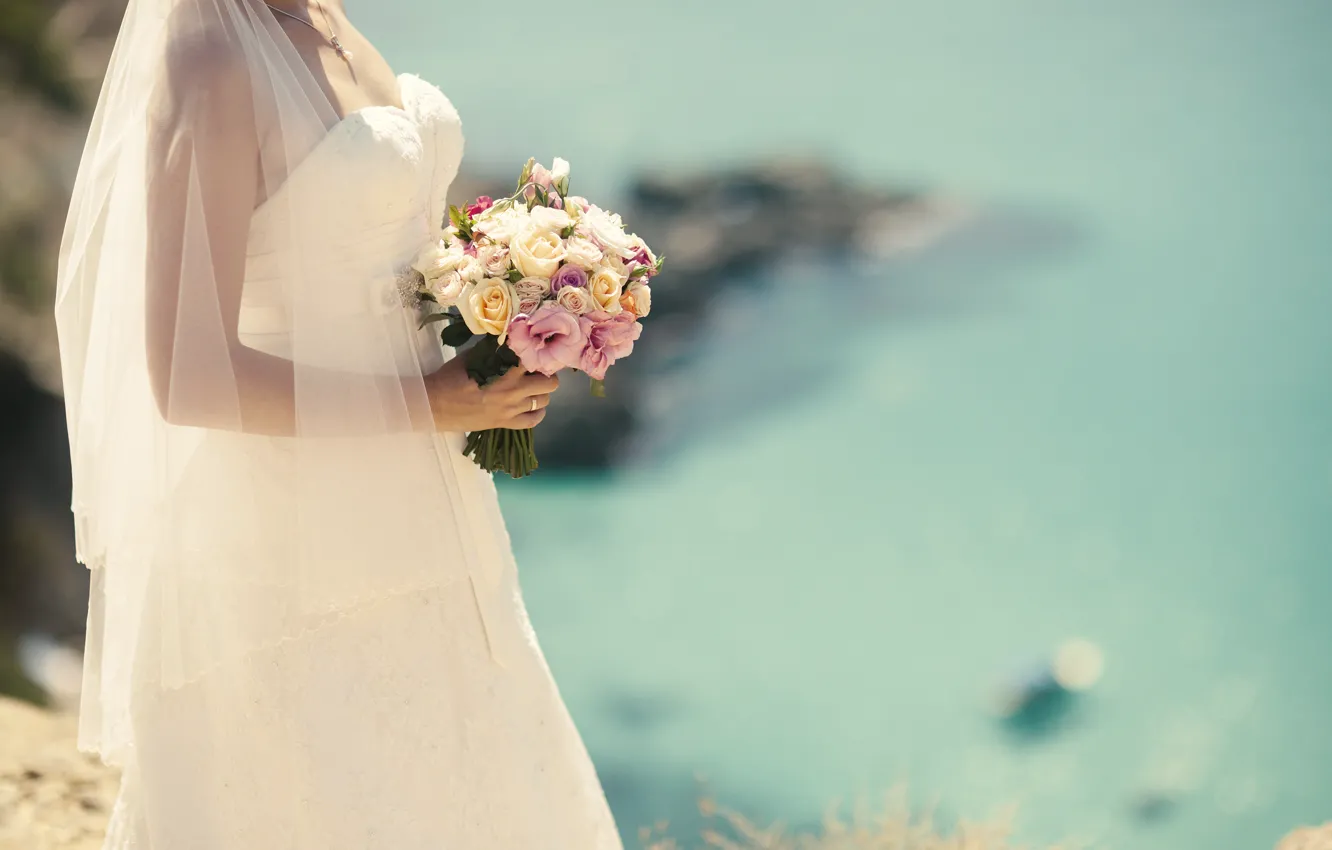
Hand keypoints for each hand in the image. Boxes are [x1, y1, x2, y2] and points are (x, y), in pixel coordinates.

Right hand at [423, 357, 557, 432]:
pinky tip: (532, 406)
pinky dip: (537, 413)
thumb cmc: (451, 377)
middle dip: (547, 374)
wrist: (435, 404)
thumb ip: (493, 350)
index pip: (536, 359)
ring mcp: (511, 409)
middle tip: (538, 371)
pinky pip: (533, 421)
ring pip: (544, 401)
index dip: (540, 354)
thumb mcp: (472, 356)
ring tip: (533, 387)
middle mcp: (514, 390)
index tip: (538, 351)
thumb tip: (508, 339)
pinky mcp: (505, 423)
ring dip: (542, 392)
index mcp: (506, 370)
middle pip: (549, 382)